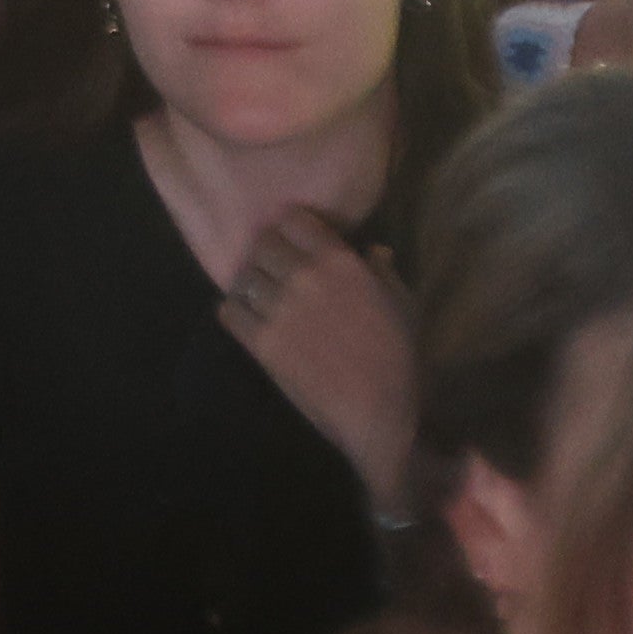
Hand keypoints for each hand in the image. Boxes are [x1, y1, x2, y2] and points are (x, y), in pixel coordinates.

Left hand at [215, 206, 416, 498]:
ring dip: (251, 284)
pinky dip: (236, 312)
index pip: (293, 218)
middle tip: (277, 273)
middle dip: (268, 255)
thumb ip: (383, 272)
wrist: (381, 415)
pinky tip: (250, 321)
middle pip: (263, 243)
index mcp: (340, 262)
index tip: (297, 244)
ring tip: (262, 299)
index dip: (292, 230)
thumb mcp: (404, 306)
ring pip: (243, 276)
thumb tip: (373, 250)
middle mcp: (304, 277)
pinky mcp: (263, 342)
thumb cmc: (401, 360)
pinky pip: (229, 311)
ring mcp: (279, 309)